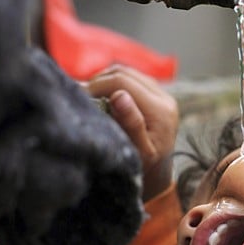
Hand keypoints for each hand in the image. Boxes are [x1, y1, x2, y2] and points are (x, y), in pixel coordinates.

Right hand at [85, 65, 178, 200]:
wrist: (159, 173)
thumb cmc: (146, 167)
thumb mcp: (140, 152)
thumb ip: (131, 124)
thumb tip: (119, 95)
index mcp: (161, 110)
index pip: (122, 82)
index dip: (96, 85)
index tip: (78, 97)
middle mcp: (165, 98)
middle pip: (123, 73)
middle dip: (98, 81)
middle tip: (80, 96)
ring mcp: (161, 94)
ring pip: (126, 72)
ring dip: (104, 80)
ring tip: (89, 96)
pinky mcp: (155, 94)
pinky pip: (130, 78)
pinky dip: (111, 82)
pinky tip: (101, 97)